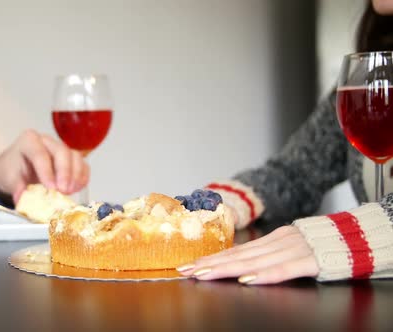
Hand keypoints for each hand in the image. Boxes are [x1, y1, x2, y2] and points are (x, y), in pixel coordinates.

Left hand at [0, 129, 89, 202]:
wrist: (16, 170)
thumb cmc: (13, 170)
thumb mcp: (9, 178)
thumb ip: (16, 187)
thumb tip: (22, 199)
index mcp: (29, 141)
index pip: (40, 153)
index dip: (46, 171)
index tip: (50, 187)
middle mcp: (47, 141)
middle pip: (62, 152)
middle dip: (65, 172)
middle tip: (63, 190)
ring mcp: (61, 149)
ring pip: (75, 157)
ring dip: (76, 176)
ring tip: (70, 192)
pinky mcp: (71, 159)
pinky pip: (82, 165)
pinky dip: (82, 178)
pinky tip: (76, 189)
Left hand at [177, 226, 319, 284]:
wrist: (356, 236)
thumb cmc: (320, 244)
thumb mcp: (289, 245)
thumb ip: (267, 254)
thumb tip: (240, 264)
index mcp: (272, 239)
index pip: (237, 251)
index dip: (213, 259)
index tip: (190, 266)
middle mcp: (278, 242)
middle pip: (239, 256)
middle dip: (210, 265)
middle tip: (186, 271)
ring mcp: (293, 250)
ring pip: (254, 261)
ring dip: (227, 269)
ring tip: (204, 275)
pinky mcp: (310, 260)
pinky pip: (285, 269)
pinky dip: (265, 275)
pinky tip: (247, 280)